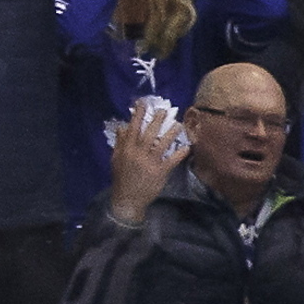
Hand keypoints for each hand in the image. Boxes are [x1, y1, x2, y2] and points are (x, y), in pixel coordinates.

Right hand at [105, 99, 193, 221]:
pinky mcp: (160, 172)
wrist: (127, 198)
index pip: (133, 128)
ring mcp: (150, 163)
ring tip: (179, 125)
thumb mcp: (116, 159)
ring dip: (171, 134)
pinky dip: (179, 154)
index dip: (138, 115)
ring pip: (162, 144)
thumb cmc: (121, 178)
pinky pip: (171, 161)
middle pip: (149, 133)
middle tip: (165, 111)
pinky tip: (187, 147)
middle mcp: (139, 153)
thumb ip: (120, 143)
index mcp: (127, 149)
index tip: (143, 104)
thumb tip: (122, 127)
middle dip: (158, 120)